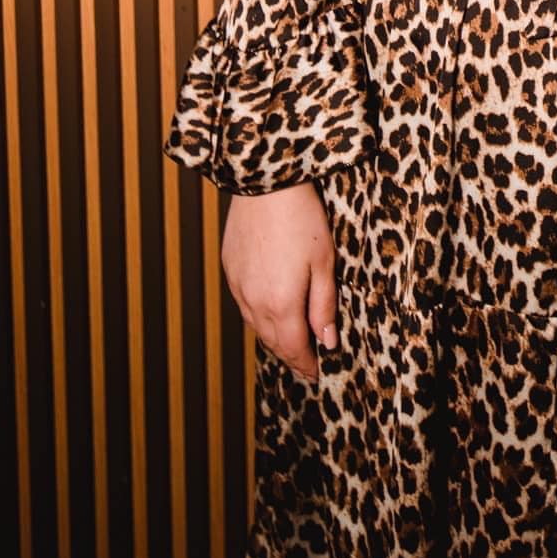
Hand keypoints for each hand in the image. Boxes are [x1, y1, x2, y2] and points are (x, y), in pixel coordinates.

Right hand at [220, 180, 338, 381]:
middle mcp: (253, 302)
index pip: (293, 349)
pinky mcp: (230, 269)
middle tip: (307, 363)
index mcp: (280, 304)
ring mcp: (238, 286)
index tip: (318, 372)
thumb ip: (323, 306)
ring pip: (256, 325)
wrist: (265, 184)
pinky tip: (270, 311)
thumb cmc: (302, 218)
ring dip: (275, 337)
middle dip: (291, 355)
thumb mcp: (324, 262)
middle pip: (273, 342)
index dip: (306, 364)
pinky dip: (259, 315)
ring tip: (291, 342)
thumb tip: (327, 341)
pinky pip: (245, 304)